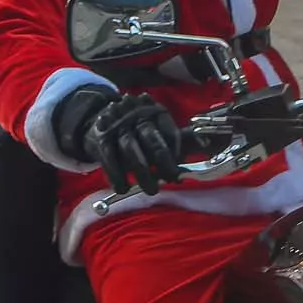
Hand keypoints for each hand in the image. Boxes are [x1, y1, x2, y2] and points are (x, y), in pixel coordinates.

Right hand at [61, 89, 183, 194]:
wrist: (99, 120)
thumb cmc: (137, 130)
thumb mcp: (159, 128)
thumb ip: (182, 139)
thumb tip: (203, 146)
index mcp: (156, 112)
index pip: (170, 132)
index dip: (177, 153)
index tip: (179, 171)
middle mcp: (136, 115)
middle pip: (151, 138)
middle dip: (163, 162)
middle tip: (170, 180)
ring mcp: (117, 125)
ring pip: (130, 149)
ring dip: (142, 173)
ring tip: (151, 190)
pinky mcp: (100, 138)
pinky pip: (110, 159)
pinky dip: (117, 176)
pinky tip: (124, 188)